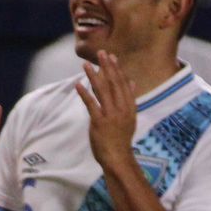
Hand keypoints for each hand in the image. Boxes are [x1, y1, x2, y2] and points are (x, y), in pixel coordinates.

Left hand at [77, 51, 137, 169]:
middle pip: (114, 84)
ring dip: (94, 77)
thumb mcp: (130, 117)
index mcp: (129, 107)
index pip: (123, 84)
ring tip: (86, 65)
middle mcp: (121, 109)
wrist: (118, 157)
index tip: (112, 57)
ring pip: (102, 91)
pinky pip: (91, 105)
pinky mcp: (99, 123)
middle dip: (107, 67)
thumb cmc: (122, 138)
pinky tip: (78, 85)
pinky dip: (84, 94)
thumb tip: (132, 82)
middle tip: (101, 53)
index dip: (117, 70)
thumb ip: (130, 98)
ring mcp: (110, 116)